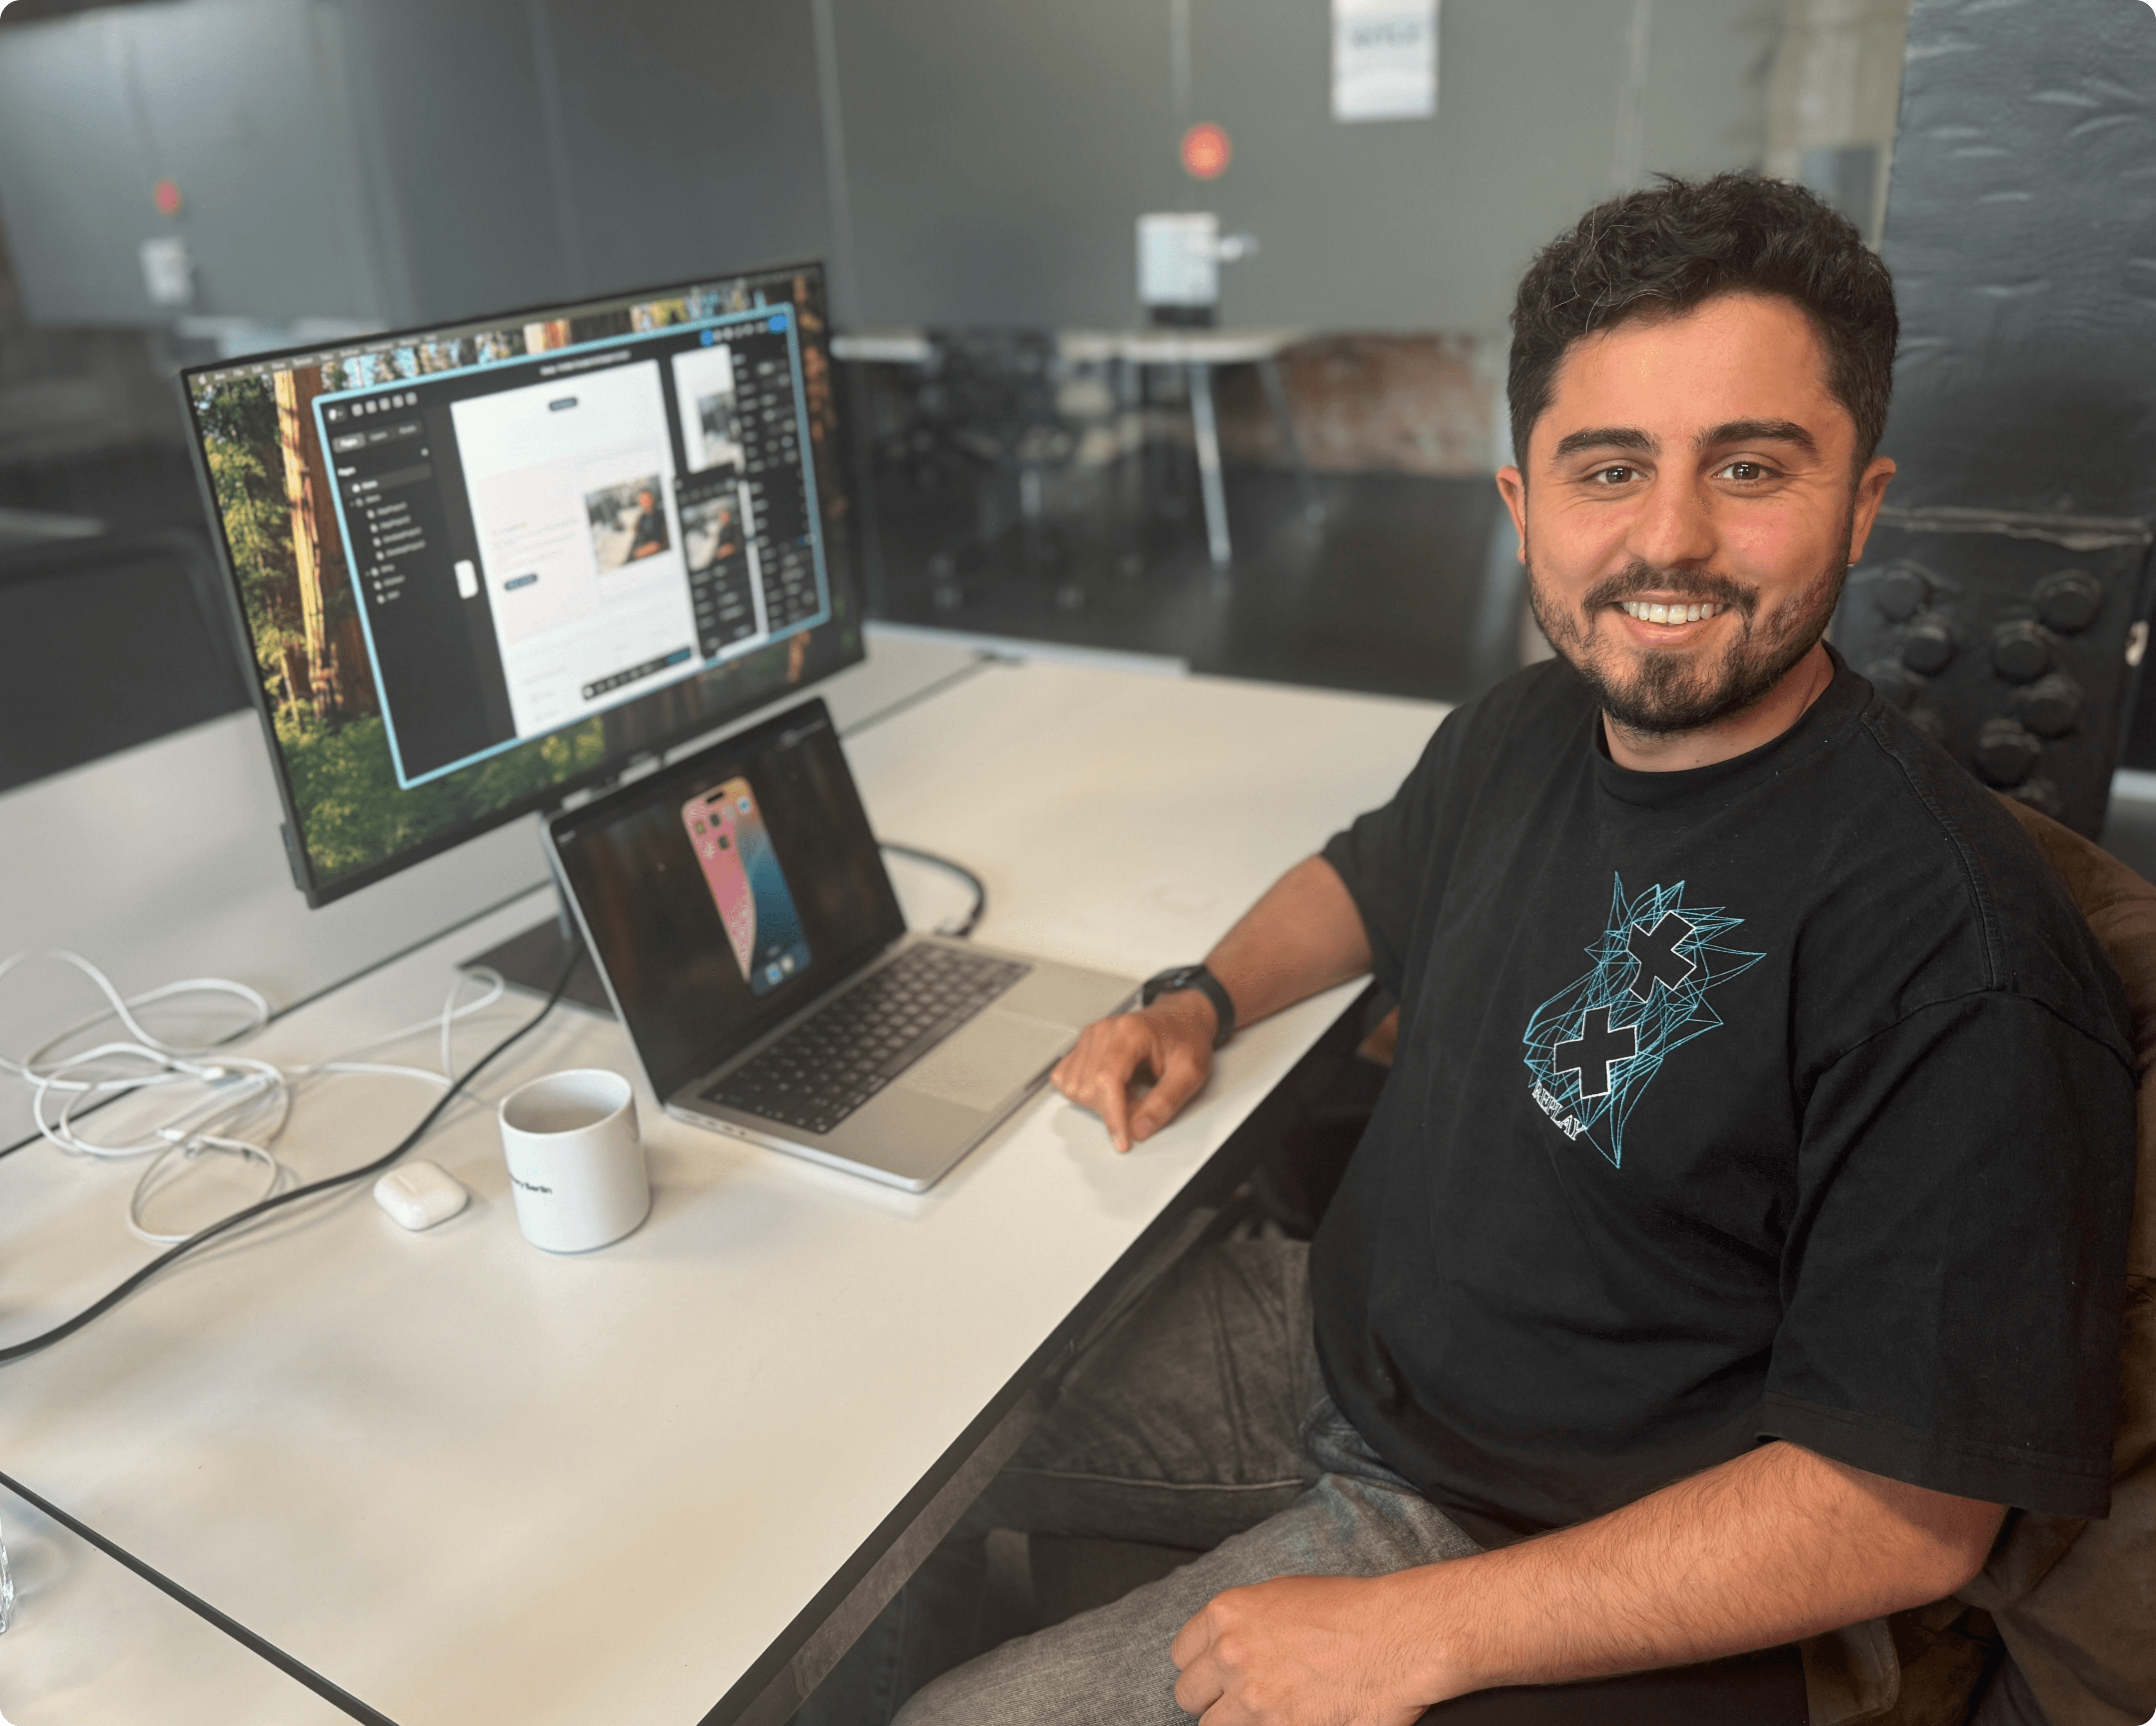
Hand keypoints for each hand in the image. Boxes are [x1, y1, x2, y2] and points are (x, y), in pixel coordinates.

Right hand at [1050, 992, 1215, 1152]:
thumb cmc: (1186, 1038)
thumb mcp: (1190, 1073)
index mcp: (1131, 1033)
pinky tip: (1110, 1087)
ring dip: (1098, 1102)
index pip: (1107, 1080)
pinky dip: (1084, 1092)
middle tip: (1139, 1104)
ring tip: (1128, 1091)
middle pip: (1089, 1087)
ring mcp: (1090, 1036)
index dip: (1112, 1116)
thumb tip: (1139, 1129)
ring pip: (1074, 1086)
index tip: (1122, 1140)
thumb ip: (1165, 1103)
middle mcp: (1104, 1031)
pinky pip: (1065, 1078)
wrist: (1181, 1018)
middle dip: (1111, 1110)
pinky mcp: (1083, 1044)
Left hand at [1170, 1574, 1438, 1725]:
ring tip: (1268, 1711)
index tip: (1215, 1676)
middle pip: (1189, 1696)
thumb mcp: (1282, 1594)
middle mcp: (1231, 1656)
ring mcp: (1253, 1699)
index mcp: (1226, 1614)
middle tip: (1241, 1699)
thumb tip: (1224, 1646)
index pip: (1182, 1656)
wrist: (1396, 1636)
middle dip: (1213, 1699)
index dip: (1202, 1668)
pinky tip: (1290, 1718)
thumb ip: (1243, 1622)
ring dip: (1237, 1722)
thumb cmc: (1349, 1610)